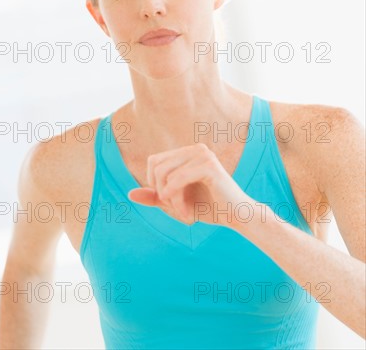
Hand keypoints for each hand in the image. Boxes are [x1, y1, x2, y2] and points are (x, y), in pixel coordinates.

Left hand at [127, 143, 251, 227]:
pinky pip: (178, 179)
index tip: (167, 201)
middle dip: (161, 191)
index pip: (154, 161)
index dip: (154, 184)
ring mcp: (203, 154)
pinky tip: (185, 212)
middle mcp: (195, 149)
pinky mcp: (209, 166)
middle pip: (157, 166)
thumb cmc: (208, 208)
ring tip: (182, 212)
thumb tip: (129, 194)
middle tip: (175, 209)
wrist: (236, 217)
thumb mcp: (175, 202)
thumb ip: (155, 197)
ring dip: (170, 198)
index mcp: (187, 153)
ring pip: (166, 174)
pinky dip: (176, 198)